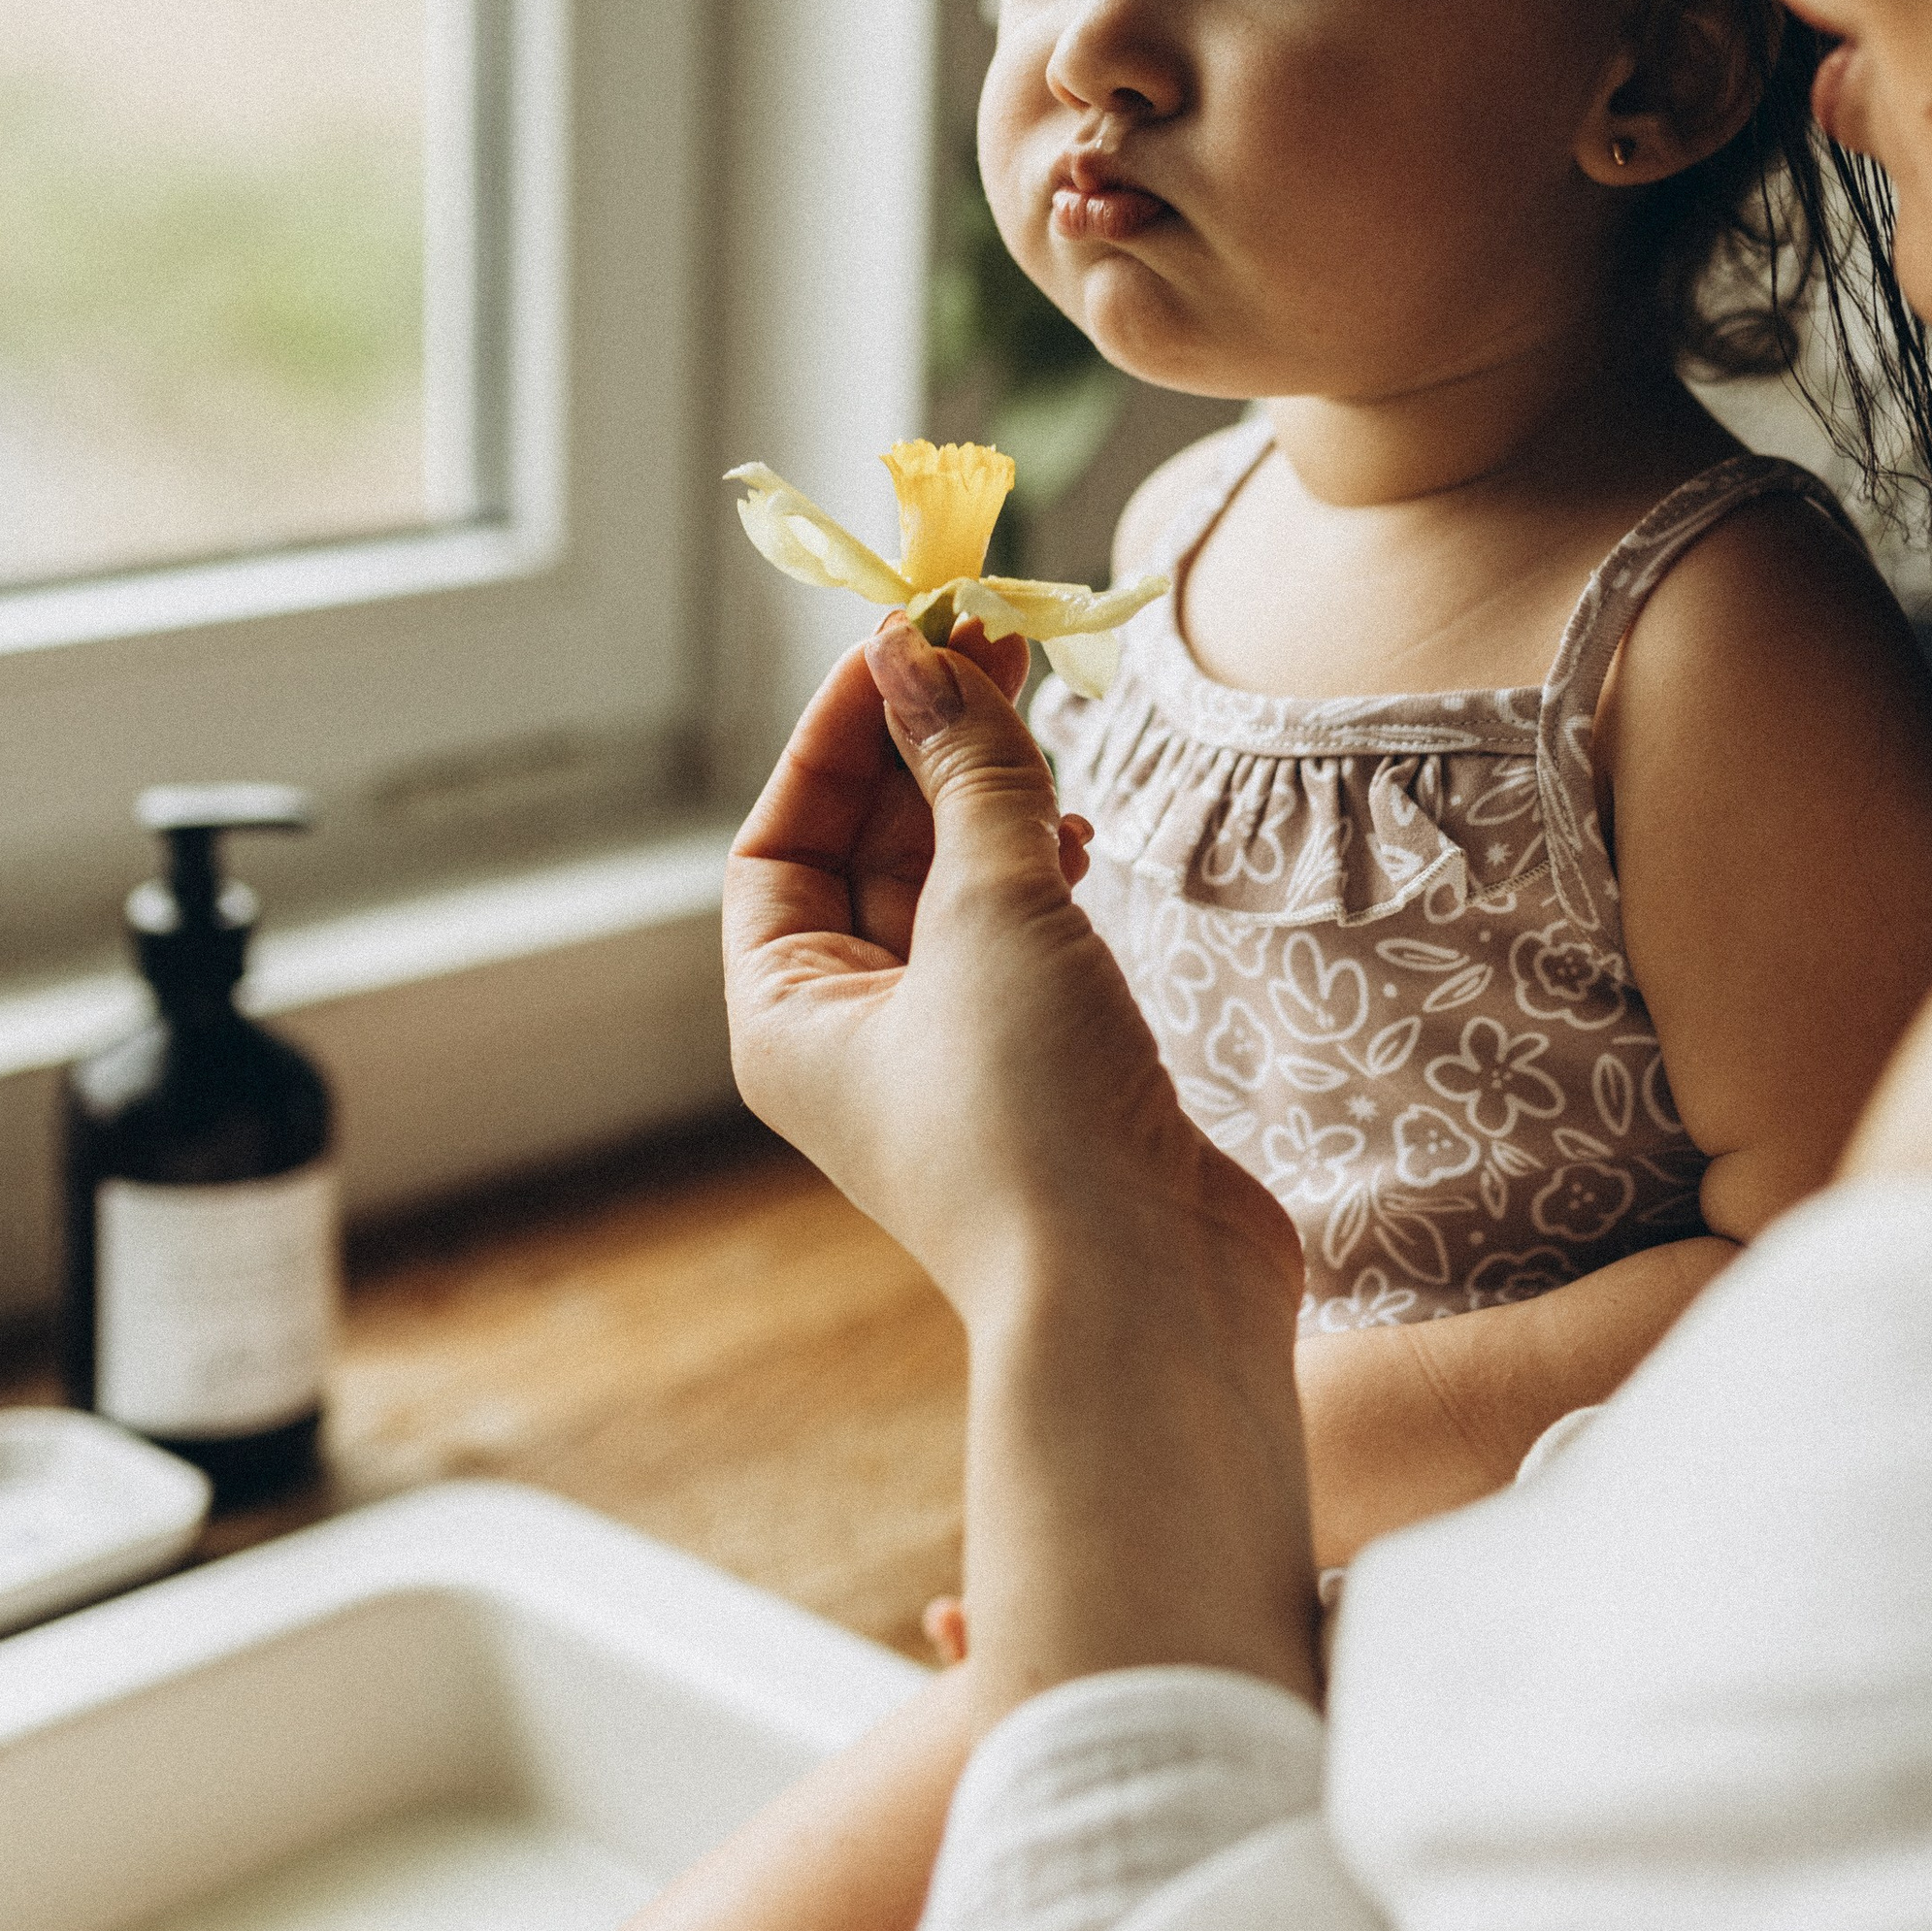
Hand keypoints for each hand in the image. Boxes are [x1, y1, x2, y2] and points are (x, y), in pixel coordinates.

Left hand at [725, 617, 1299, 1337]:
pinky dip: (1042, 870)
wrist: (1151, 1299)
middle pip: (867, 853)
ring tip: (1036, 695)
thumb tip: (923, 647)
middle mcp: (856, 1039)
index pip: (780, 840)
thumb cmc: (1034, 1120)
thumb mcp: (990, 912)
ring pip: (952, 889)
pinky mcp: (1051, 1070)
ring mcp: (957, 1057)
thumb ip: (967, 770)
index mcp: (788, 1017)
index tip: (904, 637)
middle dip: (921, 742)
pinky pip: (1022, 938)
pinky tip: (1078, 824)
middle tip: (986, 632)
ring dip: (987, 793)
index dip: (836, 733)